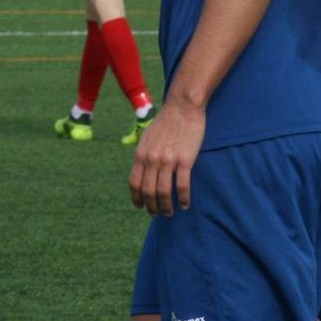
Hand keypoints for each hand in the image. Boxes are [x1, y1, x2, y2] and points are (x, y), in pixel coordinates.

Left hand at [128, 98, 204, 215]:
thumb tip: (142, 170)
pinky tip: (185, 204)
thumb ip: (144, 154)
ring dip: (166, 207)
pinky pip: (183, 186)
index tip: (141, 207)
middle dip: (152, 207)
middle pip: (148, 192)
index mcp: (141, 154)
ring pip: (164, 192)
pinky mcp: (185, 159)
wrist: (183, 106)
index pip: (134, 183)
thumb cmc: (166, 121)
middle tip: (157, 213)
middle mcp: (152, 159)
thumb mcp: (147, 137)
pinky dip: (184, 198)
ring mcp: (168, 160)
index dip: (137, 198)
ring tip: (170, 212)